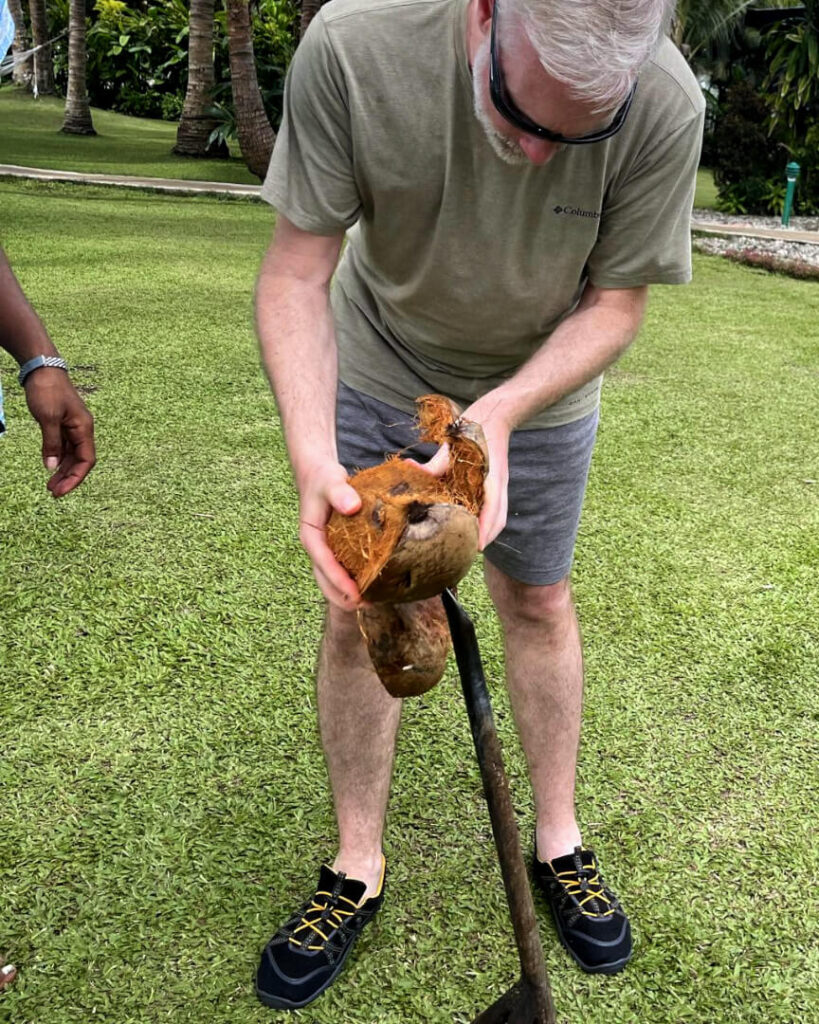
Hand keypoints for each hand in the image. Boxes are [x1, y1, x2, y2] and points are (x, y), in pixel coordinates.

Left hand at [24, 368, 95, 497]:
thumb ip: (51, 444)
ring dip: (63, 470)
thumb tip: (51, 467)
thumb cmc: (47, 390)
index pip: (86, 460)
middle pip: (81, 461)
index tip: (61, 490)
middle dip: (69, 478)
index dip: (75, 478)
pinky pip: (64, 446)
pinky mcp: (63, 424)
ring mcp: (73, 427)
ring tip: (50, 484)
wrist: (42, 368)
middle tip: (53, 492)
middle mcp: (82, 430)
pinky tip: (50, 466)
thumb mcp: (47, 418)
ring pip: (72, 455)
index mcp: (84, 428)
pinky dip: (58, 458)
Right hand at [297, 461, 365, 609]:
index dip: (339, 581)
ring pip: (331, 578)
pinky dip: (352, 580)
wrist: (318, 474)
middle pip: (324, 579)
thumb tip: (352, 506)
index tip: (356, 594)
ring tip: (371, 603)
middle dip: (342, 596)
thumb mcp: (330, 481)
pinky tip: (371, 585)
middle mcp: (316, 547)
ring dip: (346, 593)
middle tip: (366, 606)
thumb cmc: (324, 478)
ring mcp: (324, 549)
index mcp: (311, 536)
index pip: (324, 564)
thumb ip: (340, 492)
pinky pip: (341, 569)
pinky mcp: (334, 548)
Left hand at [408, 401, 510, 550]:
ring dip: (487, 531)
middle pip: (498, 519)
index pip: (493, 509)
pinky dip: (487, 521)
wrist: (496, 413)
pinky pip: (495, 508)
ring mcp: (500, 485)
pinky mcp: (497, 483)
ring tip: (471, 545)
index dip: (486, 530)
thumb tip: (408, 468)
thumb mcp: (453, 447)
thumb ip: (434, 464)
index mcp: (491, 477)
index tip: (477, 547)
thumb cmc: (475, 428)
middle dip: (486, 538)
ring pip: (499, 516)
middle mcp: (499, 484)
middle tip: (469, 553)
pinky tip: (472, 526)